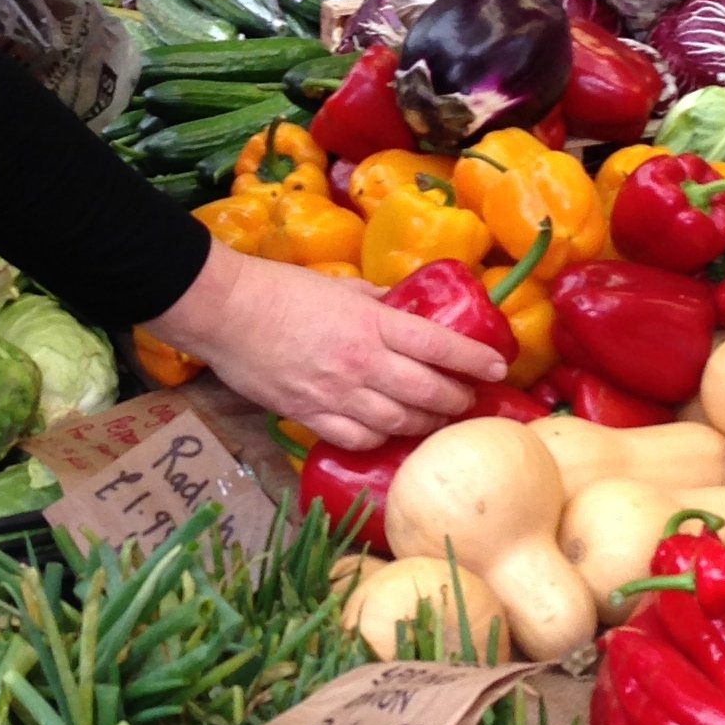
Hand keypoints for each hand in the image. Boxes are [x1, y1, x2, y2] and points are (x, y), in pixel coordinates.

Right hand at [150, 242, 503, 450]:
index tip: (497, 368)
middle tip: (468, 399)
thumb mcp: (341, 286)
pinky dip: (382, 438)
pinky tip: (390, 432)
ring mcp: (338, 394)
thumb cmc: (282, 290)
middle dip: (457, 400)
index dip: (474, 360)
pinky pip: (360, 438)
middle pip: (429, 392)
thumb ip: (378, 300)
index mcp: (374, 324)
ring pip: (400, 422)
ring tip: (436, 420)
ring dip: (425, 424)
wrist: (227, 313)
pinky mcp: (311, 415)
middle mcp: (363, 363)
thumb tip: (405, 306)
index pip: (440, 346)